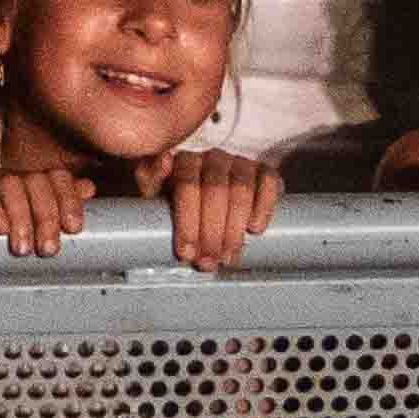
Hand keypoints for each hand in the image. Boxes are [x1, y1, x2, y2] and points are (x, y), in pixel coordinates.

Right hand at [0, 163, 93, 257]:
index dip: (69, 199)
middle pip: (37, 181)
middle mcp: (12, 176)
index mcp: (32, 183)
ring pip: (11, 184)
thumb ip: (59, 206)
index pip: (58, 177)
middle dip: (47, 216)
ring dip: (21, 217)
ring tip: (23, 249)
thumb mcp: (31, 225)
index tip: (74, 228)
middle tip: (48, 250)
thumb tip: (89, 188)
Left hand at [157, 148, 284, 270]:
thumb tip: (162, 162)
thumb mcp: (157, 193)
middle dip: (212, 232)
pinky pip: (268, 182)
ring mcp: (239, 162)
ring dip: (235, 227)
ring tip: (229, 255)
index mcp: (185, 161)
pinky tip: (254, 229)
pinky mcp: (263, 171)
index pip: (187, 186)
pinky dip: (263, 206)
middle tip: (210, 260)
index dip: (188, 222)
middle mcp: (213, 157)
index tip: (186, 253)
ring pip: (241, 189)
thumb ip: (150, 177)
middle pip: (215, 190)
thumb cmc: (179, 200)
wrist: (207, 201)